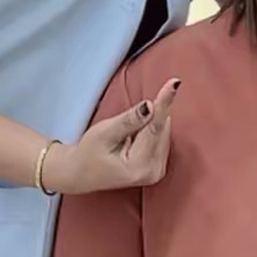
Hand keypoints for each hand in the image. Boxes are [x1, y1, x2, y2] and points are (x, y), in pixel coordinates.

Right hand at [42, 78, 179, 194]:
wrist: (81, 173)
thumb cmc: (89, 153)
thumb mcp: (105, 133)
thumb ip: (129, 120)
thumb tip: (150, 105)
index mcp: (139, 166)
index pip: (155, 127)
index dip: (164, 102)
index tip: (175, 83)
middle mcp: (153, 171)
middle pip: (161, 127)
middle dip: (149, 116)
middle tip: (126, 123)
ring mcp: (158, 171)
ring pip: (162, 130)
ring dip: (148, 123)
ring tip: (127, 134)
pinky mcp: (158, 167)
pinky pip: (161, 137)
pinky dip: (149, 130)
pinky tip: (134, 137)